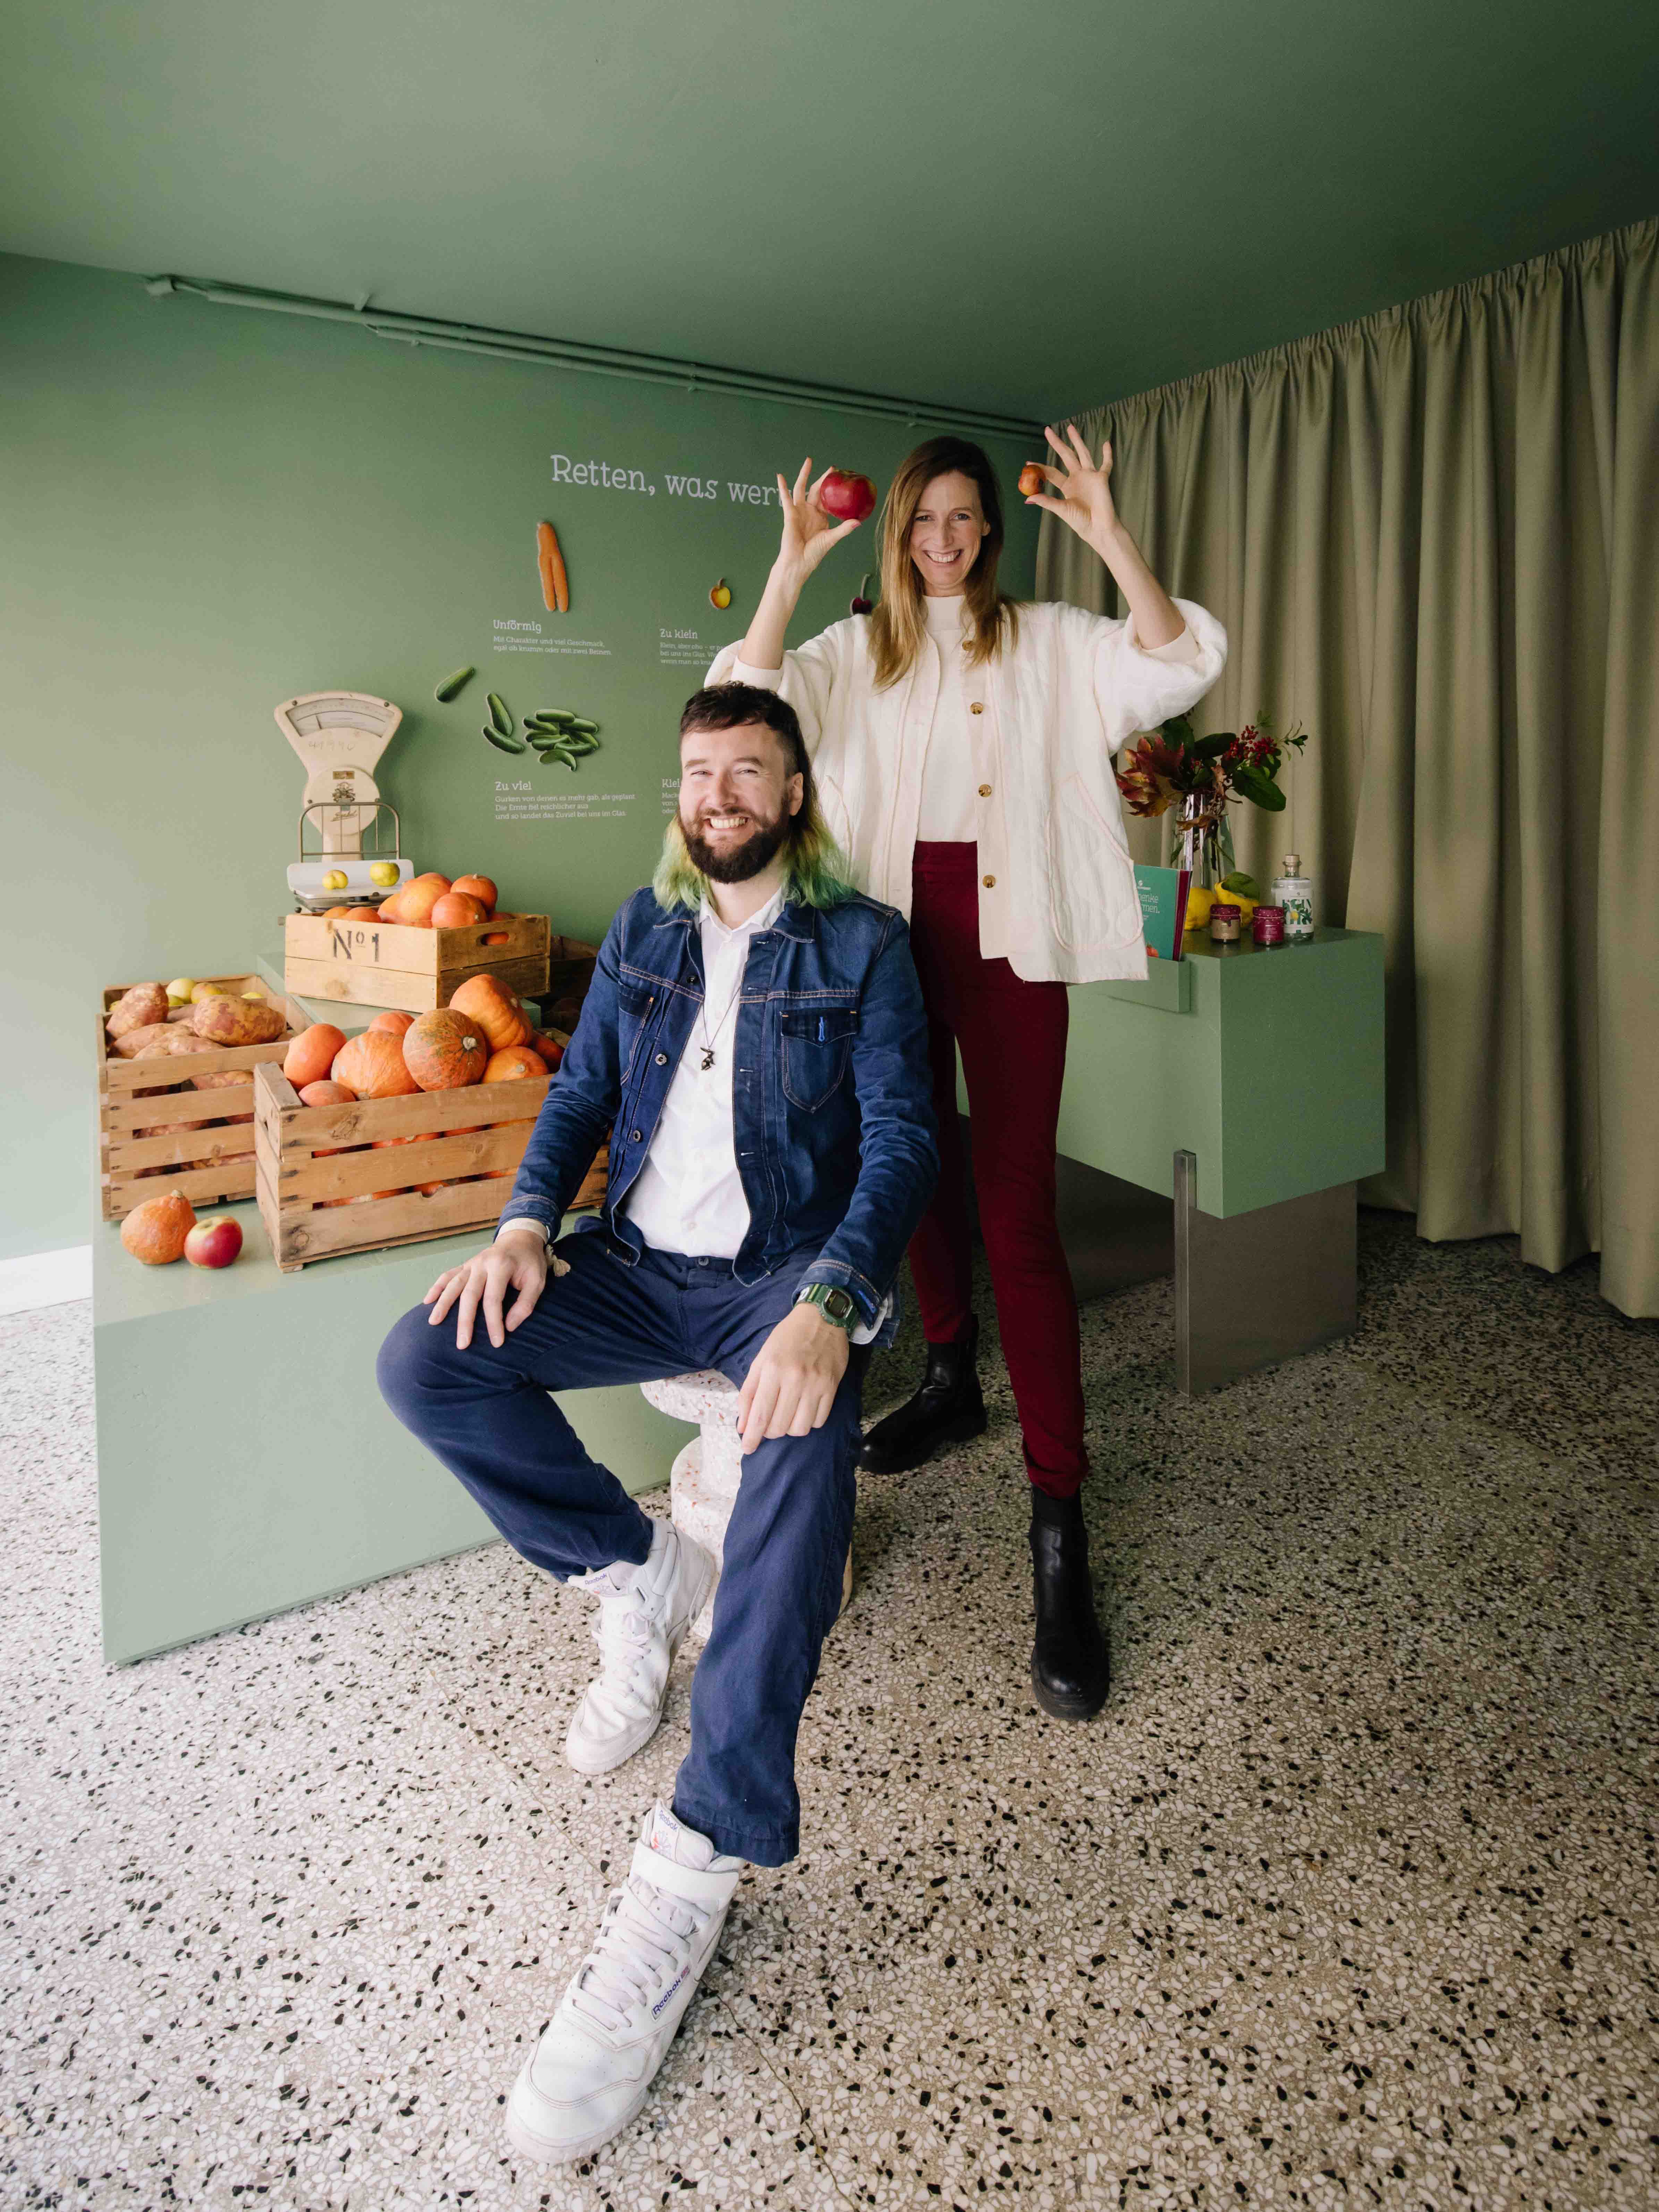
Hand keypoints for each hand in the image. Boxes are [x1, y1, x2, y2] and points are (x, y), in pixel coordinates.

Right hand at [423, 1227, 567, 1349]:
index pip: (493, 1299)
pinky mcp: (465, 1265)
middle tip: (462, 1344)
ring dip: (443, 1304)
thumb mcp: (538, 1281)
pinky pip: (448, 1275)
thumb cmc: (530, 1262)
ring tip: (434, 1322)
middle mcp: (482, 1264)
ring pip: (453, 1285)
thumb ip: (526, 1303)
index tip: (496, 1343)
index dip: (494, 1323)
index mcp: (501, 1266)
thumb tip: (510, 1326)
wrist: (520, 1238)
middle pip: (469, 1295)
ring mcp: (471, 1264)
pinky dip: (437, 1287)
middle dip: (465, 1321)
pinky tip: (428, 1301)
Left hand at [737, 1301, 850, 1453]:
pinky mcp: (832, 1387)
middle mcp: (795, 1379)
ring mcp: (816, 1384)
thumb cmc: (787, 1338)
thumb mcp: (761, 1359)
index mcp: (772, 1370)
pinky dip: (808, 1421)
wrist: (822, 1317)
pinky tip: (803, 1409)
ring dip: (790, 1428)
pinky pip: (819, 1421)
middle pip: (780, 1426)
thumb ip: (749, 1392)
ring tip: (786, 1416)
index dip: (752, 1436)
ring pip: (800, 1428)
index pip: (760, 1414)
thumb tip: (742, 1425)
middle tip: (768, 1424)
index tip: (747, 1448)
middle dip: (770, 1432)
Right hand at [772, 457, 863, 588]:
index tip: (843, 479)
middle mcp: (810, 511)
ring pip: (801, 488)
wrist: (799, 562)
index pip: (829, 499)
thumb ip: (843, 529)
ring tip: (809, 460)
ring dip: (804, 474)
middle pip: (817, 490)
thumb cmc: (813, 554)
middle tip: (833, 468)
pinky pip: (786, 498)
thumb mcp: (831, 538)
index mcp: (820, 517)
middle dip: (824, 478)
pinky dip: (782, 487)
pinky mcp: (790, 514)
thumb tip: (858, 521)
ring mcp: (799, 511)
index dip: (834, 489)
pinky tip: (780, 477)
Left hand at [1022, 423, 1120, 550]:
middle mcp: (1078, 478)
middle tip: (1047, 430)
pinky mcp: (1101, 478)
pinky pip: (1106, 464)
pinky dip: (1107, 454)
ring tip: (1070, 427)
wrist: (1098, 528)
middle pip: (1066, 456)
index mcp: (1067, 486)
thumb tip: (1027, 499)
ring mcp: (1090, 476)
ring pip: (1083, 453)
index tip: (1027, 463)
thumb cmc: (1080, 522)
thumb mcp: (1061, 510)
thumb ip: (1046, 501)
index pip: (1051, 472)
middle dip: (1057, 443)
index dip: (1040, 467)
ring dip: (1077, 441)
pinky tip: (1106, 443)